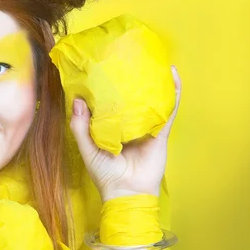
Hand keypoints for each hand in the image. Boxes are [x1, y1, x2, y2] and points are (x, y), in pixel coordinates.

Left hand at [69, 66, 181, 201]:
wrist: (127, 192)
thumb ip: (80, 126)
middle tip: (127, 57)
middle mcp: (129, 124)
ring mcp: (146, 126)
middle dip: (131, 79)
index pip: (109, 102)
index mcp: (111, 127)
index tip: (101, 67)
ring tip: (153, 60)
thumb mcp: (87, 148)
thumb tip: (77, 100)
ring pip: (152, 99)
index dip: (106, 86)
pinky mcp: (160, 132)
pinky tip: (173, 76)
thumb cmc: (105, 173)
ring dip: (155, 81)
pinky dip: (173, 93)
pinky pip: (168, 109)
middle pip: (132, 98)